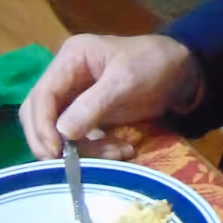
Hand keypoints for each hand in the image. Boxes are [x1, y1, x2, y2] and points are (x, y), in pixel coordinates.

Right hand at [18, 33, 200, 159]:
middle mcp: (66, 75)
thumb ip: (92, 106)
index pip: (41, 95)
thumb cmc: (153, 66)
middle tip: (70, 164)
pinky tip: (121, 150)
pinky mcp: (87, 113)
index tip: (55, 152)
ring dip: (81, 149)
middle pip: (39, 114)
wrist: (182, 71)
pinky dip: (95, 149)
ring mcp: (75, 95)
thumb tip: (62, 134)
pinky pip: (78, 137)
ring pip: (57, 130)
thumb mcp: (124, 82)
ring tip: (115, 153)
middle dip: (53, 141)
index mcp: (70, 58)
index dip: (42, 125)